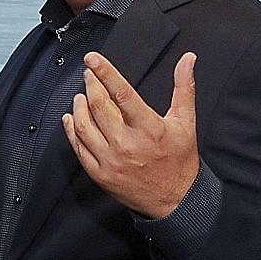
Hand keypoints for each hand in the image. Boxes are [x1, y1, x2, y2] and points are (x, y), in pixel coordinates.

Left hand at [61, 51, 199, 218]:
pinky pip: (79, 148)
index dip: (105, 73)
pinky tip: (72, 119)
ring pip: (84, 126)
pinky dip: (72, 130)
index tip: (92, 58)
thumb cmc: (180, 159)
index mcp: (149, 129)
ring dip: (79, 106)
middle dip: (91, 85)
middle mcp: (127, 144)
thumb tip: (188, 59)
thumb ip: (184, 87)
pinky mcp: (100, 174)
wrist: (175, 200)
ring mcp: (111, 161)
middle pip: (99, 107)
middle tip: (88, 73)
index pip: (122, 94)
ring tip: (81, 95)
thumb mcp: (185, 122)